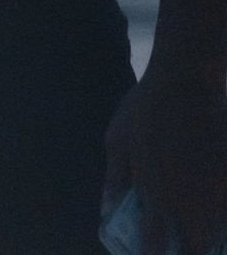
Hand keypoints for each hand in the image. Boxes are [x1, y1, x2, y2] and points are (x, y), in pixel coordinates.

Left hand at [105, 44, 226, 253]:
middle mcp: (189, 203)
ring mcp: (217, 193)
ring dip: (208, 233)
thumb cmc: (144, 108)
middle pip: (195, 247)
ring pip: (219, 232)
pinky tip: (214, 206)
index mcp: (155, 198)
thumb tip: (106, 211)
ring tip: (199, 227)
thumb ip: (114, 180)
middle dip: (189, 249)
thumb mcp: (117, 142)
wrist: (187, 83)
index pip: (155, 248)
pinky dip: (223, 213)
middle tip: (181, 243)